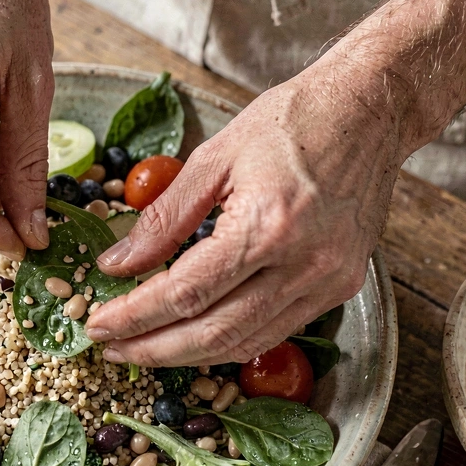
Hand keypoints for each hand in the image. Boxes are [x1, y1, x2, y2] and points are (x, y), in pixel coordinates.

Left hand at [85, 71, 401, 364]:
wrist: (369, 109)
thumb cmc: (291, 121)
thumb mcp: (214, 156)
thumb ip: (163, 217)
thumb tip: (118, 263)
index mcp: (266, 225)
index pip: (185, 292)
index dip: (135, 317)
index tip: (97, 325)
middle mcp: (302, 264)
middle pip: (213, 333)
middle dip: (154, 349)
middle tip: (111, 349)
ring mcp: (327, 281)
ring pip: (245, 343)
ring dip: (188, 355)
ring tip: (143, 349)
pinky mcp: (341, 287)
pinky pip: (275, 331)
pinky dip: (230, 342)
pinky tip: (194, 336)